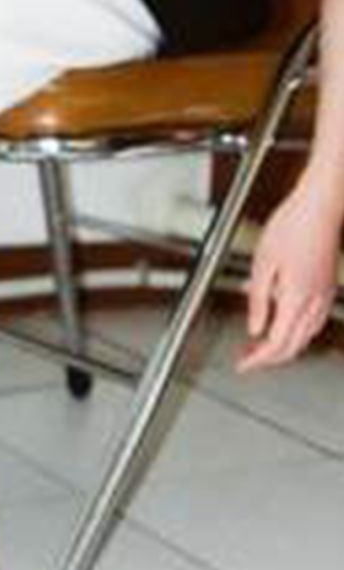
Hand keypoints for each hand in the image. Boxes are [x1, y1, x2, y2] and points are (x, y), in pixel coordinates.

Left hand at [237, 173, 340, 373]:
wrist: (320, 205)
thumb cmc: (291, 225)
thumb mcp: (262, 264)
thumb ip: (258, 300)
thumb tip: (254, 327)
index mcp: (296, 298)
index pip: (276, 344)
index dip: (258, 360)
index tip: (243, 364)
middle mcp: (314, 300)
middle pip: (293, 346)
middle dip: (269, 358)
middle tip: (248, 357)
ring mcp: (324, 294)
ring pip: (306, 336)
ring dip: (283, 346)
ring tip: (261, 345)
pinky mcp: (328, 286)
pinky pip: (314, 320)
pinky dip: (297, 331)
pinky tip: (283, 324)